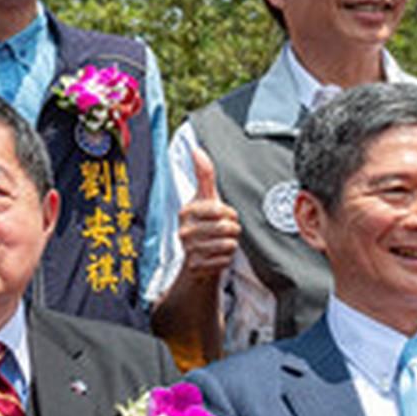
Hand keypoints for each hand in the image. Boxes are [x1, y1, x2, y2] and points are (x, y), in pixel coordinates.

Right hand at [176, 147, 239, 278]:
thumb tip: (197, 150)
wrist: (195, 259)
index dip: (230, 214)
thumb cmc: (203, 225)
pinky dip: (225, 259)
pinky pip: (225, 260)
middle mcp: (184, 230)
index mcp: (186, 211)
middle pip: (227, 228)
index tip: (222, 216)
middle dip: (232, 231)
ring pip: (228, 244)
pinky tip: (215, 257)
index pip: (222, 210)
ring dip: (230, 245)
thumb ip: (204, 174)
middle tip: (222, 233)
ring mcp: (188, 249)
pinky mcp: (195, 266)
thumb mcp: (205, 198)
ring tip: (219, 244)